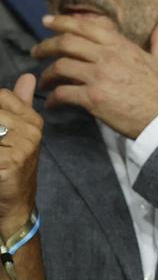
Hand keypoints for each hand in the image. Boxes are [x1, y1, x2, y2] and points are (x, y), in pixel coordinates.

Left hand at [0, 74, 42, 235]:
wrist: (15, 202)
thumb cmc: (11, 165)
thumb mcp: (18, 132)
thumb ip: (20, 103)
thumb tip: (29, 76)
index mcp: (32, 120)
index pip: (2, 96)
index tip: (0, 129)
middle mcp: (31, 130)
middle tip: (0, 140)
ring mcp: (24, 145)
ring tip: (0, 152)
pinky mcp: (12, 161)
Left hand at [32, 16, 157, 138]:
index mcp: (121, 46)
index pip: (84, 27)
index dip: (61, 22)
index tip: (47, 21)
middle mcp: (107, 56)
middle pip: (65, 43)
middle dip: (45, 46)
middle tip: (36, 52)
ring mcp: (99, 76)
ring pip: (60, 67)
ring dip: (47, 74)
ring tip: (44, 81)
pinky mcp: (93, 98)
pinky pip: (63, 93)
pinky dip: (53, 98)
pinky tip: (52, 103)